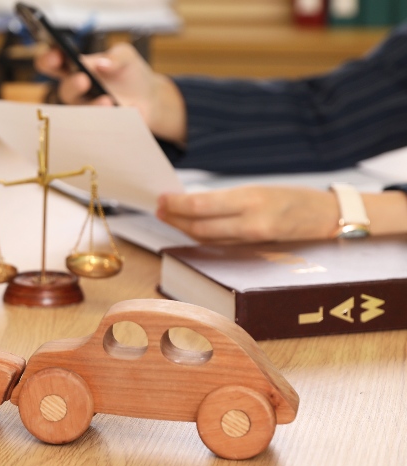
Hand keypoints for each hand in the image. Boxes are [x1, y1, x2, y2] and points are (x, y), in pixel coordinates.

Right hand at [35, 43, 186, 143]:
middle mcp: (75, 90)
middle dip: (72, 84)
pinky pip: (94, 126)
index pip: (52, 64)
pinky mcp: (96, 126)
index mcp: (75, 68)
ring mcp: (84, 110)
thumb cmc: (131, 73)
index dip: (48, 59)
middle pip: (64, 89)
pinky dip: (105, 118)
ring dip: (91, 105)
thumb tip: (101, 63)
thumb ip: (115, 56)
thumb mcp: (126, 56)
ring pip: (80, 112)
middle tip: (83, 79)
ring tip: (107, 100)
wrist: (149, 98)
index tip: (57, 56)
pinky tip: (116, 111)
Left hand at [157, 186, 339, 242]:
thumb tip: (192, 202)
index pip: (201, 205)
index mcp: (251, 199)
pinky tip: (192, 230)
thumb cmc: (295, 199)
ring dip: (184, 229)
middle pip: (199, 226)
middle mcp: (251, 222)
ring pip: (208, 239)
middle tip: (158, 209)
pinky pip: (222, 246)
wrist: (330, 219)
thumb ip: (229, 199)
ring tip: (169, 218)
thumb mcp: (261, 190)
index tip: (160, 198)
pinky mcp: (256, 252)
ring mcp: (253, 241)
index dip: (176, 204)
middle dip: (174, 218)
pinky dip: (203, 239)